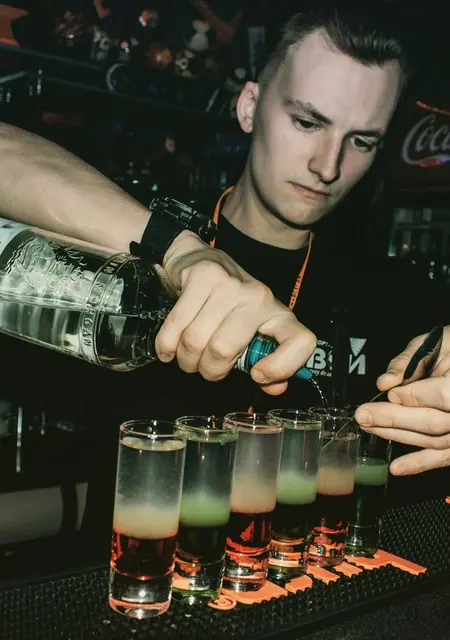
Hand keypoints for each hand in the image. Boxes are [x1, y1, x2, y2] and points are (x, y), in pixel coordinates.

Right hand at [155, 231, 316, 393]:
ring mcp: (230, 285)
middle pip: (224, 349)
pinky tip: (168, 350)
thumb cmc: (227, 304)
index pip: (301, 341)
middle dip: (206, 369)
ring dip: (185, 359)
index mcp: (278, 314)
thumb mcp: (250, 331)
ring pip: (196, 340)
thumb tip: (274, 388)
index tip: (257, 375)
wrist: (198, 258)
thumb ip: (263, 360)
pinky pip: (176, 325)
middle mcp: (258, 297)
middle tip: (203, 368)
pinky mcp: (203, 276)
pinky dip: (167, 345)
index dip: (282, 367)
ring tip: (187, 357)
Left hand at [355, 327, 449, 475]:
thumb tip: (385, 384)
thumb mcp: (436, 341)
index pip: (445, 396)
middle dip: (395, 419)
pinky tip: (397, 468)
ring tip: (369, 429)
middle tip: (364, 415)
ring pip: (435, 441)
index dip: (415, 397)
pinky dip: (420, 463)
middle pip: (435, 423)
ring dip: (398, 436)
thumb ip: (409, 360)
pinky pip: (443, 457)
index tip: (392, 394)